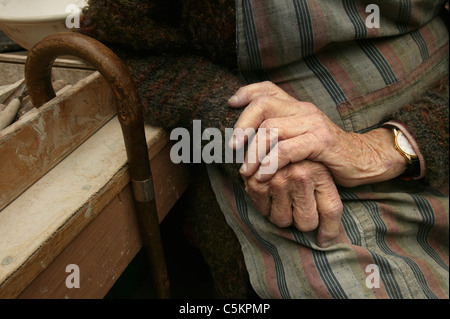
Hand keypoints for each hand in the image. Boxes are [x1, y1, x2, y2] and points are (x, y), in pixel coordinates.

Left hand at [228, 81, 407, 186]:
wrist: (363, 159)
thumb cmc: (326, 152)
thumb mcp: (302, 138)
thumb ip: (281, 132)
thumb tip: (250, 138)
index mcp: (296, 106)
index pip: (267, 88)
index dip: (246, 92)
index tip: (229, 104)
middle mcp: (303, 109)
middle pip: (263, 105)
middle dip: (242, 126)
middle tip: (232, 148)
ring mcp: (313, 123)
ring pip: (271, 129)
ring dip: (254, 153)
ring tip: (246, 171)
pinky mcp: (321, 141)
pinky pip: (288, 150)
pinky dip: (271, 163)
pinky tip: (264, 176)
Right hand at [243, 160, 342, 247]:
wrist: (276, 141)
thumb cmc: (304, 162)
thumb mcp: (325, 177)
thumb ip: (329, 210)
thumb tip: (325, 243)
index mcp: (321, 173)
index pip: (331, 211)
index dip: (329, 230)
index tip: (324, 240)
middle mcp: (301, 175)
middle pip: (306, 223)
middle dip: (302, 221)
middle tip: (299, 206)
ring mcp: (278, 179)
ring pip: (283, 221)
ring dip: (282, 216)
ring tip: (283, 199)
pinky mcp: (257, 182)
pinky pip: (264, 212)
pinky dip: (265, 208)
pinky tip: (269, 193)